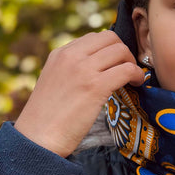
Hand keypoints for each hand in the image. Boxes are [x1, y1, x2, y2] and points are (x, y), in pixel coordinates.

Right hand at [13, 32, 144, 156]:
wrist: (37, 137)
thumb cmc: (47, 117)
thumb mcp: (54, 81)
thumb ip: (71, 69)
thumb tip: (97, 66)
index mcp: (60, 53)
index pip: (93, 37)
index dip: (110, 48)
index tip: (115, 62)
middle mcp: (71, 56)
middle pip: (110, 38)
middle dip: (123, 51)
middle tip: (126, 68)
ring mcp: (84, 70)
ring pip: (121, 51)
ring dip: (131, 63)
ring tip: (132, 78)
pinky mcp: (96, 86)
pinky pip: (126, 70)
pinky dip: (136, 75)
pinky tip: (136, 84)